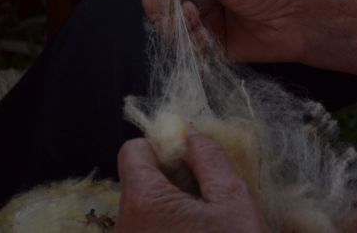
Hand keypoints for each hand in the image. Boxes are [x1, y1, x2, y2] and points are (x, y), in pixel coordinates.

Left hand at [115, 131, 269, 232]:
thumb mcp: (233, 200)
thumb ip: (208, 157)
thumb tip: (190, 132)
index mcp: (143, 202)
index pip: (133, 151)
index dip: (162, 147)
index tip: (191, 161)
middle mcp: (123, 226)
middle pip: (137, 182)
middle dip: (170, 180)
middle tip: (206, 198)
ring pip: (142, 211)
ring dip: (169, 209)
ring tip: (204, 227)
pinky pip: (145, 231)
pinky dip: (166, 229)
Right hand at [143, 0, 326, 62]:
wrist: (307, 20)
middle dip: (161, 0)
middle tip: (180, 6)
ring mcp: (201, 11)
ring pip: (163, 19)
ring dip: (172, 23)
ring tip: (194, 21)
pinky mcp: (208, 39)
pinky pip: (183, 43)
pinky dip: (187, 42)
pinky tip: (203, 37)